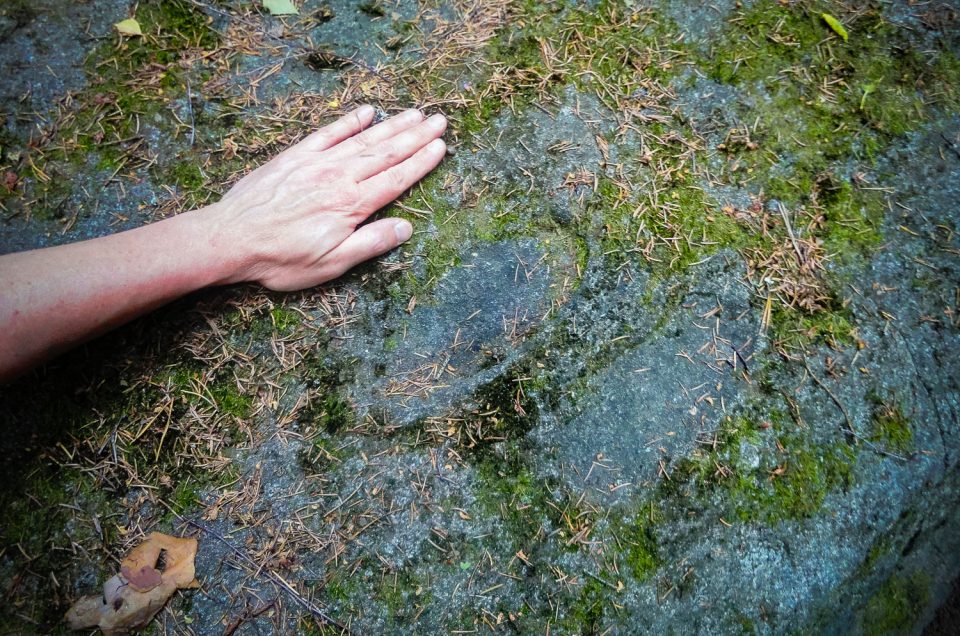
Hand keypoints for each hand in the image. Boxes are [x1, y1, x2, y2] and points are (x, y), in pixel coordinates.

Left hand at [210, 105, 446, 290]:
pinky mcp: (295, 157)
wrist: (230, 238)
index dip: (421, 163)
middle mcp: (338, 177)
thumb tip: (405, 228)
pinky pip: (328, 133)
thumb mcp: (331, 264)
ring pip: (363, 139)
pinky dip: (349, 121)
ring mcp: (316, 162)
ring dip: (392, 125)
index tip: (441, 147)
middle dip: (415, 136)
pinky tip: (367, 112)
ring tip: (415, 113)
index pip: (396, 179)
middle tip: (440, 120)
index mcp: (351, 205)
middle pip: (386, 153)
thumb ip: (370, 243)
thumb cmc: (281, 258)